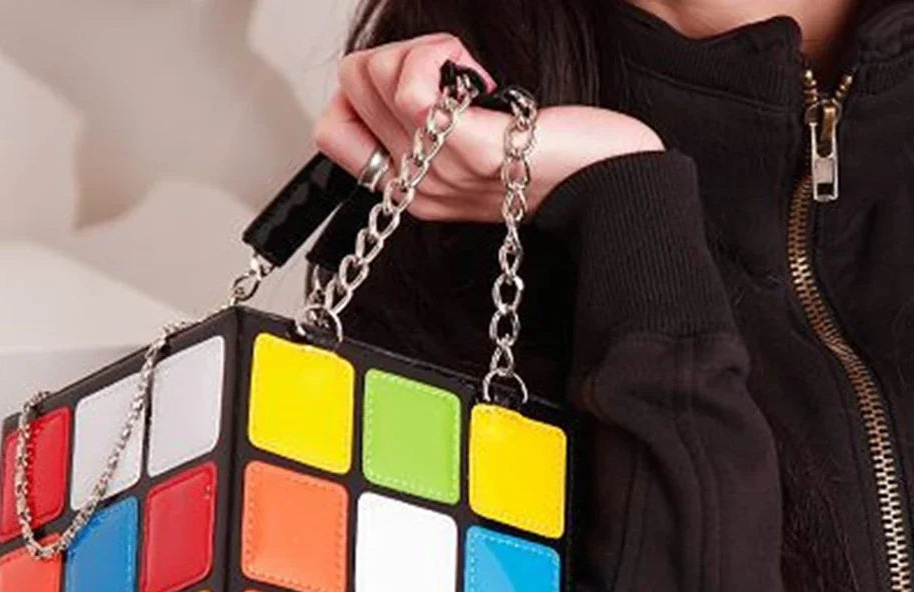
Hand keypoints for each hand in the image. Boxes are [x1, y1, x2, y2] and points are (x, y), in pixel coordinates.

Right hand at [315, 33, 662, 221]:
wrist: (608, 188)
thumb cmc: (555, 162)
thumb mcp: (472, 151)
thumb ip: (430, 130)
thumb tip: (404, 79)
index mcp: (411, 191)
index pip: (332, 130)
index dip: (360, 91)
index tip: (416, 89)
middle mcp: (415, 187)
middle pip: (351, 85)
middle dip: (397, 55)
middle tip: (450, 76)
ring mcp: (437, 170)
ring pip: (373, 74)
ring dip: (420, 50)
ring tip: (468, 78)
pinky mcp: (469, 147)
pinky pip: (412, 85)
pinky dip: (438, 55)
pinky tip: (476, 76)